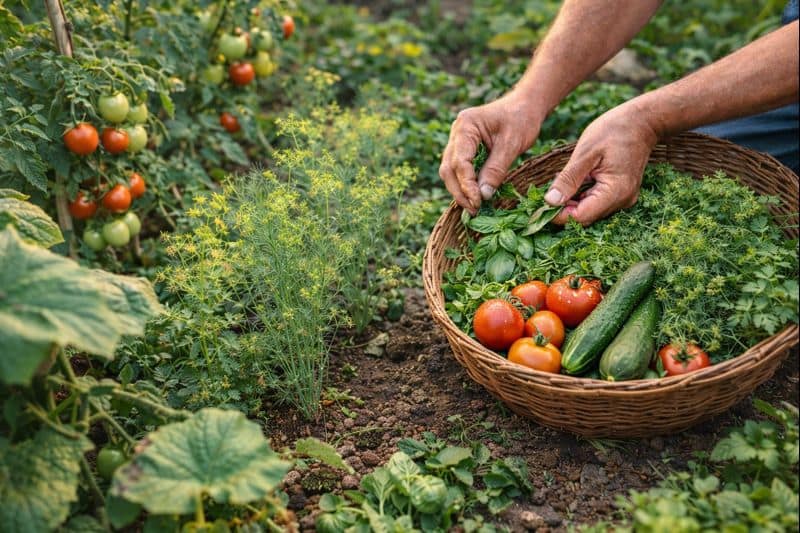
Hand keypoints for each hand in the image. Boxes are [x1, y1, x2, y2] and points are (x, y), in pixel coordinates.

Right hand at [439, 93, 542, 213]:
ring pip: (450, 171)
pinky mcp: (464, 148)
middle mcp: (456, 132)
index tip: (478, 202)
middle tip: (473, 210)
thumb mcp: (512, 144)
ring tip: (474, 208)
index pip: (460, 161)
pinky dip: (465, 184)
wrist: (526, 105)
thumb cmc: (521, 119)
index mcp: (466, 125)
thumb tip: (483, 195)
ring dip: (460, 190)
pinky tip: (474, 197)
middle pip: (449, 168)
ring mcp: (458, 140)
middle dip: (459, 191)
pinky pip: (459, 169)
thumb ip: (496, 169)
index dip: (467, 185)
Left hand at [546, 100, 658, 224]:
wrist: (643, 121)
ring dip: (572, 202)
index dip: (559, 214)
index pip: (581, 217)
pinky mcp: (620, 195)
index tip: (541, 204)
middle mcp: (622, 201)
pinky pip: (596, 203)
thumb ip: (568, 179)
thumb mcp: (586, 153)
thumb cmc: (615, 131)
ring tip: (562, 182)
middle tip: (548, 190)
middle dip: (564, 209)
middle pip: (585, 217)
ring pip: (589, 211)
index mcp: (615, 191)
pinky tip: (575, 181)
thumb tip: (550, 201)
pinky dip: (582, 196)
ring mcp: (623, 199)